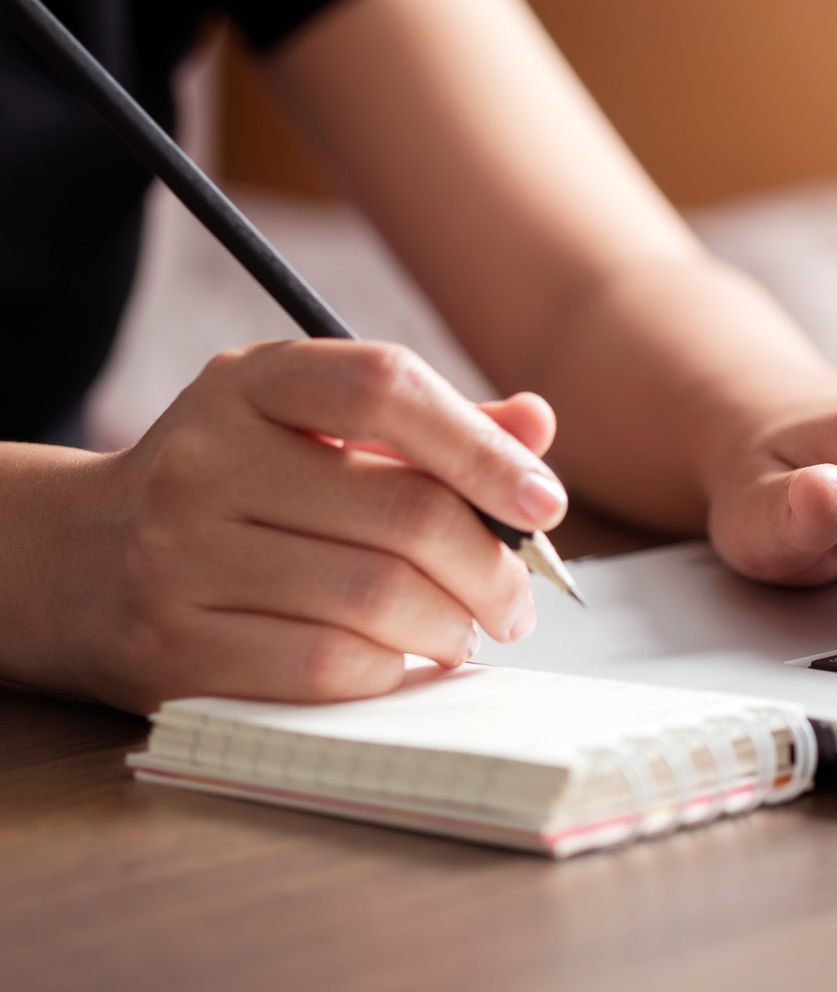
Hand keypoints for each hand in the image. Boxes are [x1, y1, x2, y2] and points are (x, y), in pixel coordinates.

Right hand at [62, 340, 565, 712]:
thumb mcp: (312, 429)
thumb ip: (427, 427)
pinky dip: (390, 670)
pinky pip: (326, 667)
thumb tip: (536, 427)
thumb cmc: (235, 489)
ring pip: (375, 597)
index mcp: (252, 384)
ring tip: (464, 630)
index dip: (483, 448)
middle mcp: (206, 458)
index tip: (544, 502)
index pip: (385, 387)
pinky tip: (401, 662)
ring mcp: (179, 555)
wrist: (74, 560)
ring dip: (450, 625)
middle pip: (402, 512)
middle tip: (516, 599)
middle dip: (491, 568)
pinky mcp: (172, 647)